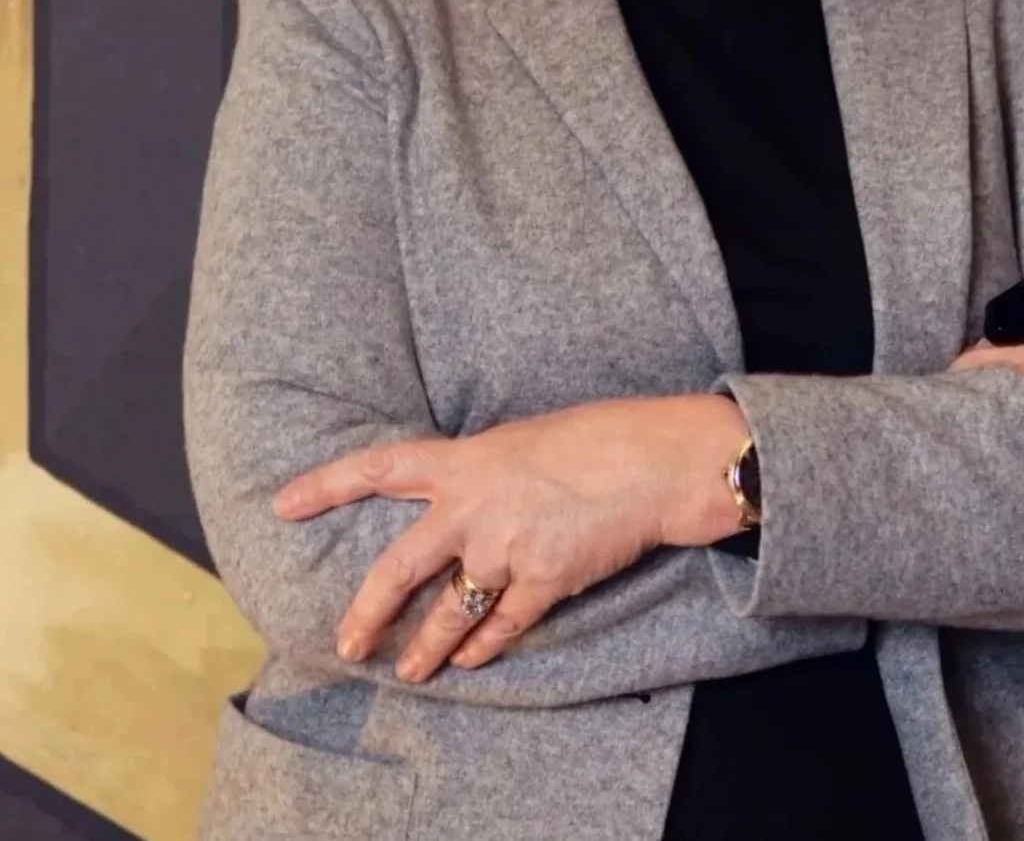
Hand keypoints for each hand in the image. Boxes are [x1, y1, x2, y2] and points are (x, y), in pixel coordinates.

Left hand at [272, 392, 745, 680]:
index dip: (326, 484)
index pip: (380, 467)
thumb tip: (457, 498)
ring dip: (427, 650)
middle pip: (398, 568)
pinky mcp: (543, 581)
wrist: (652, 462)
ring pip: (449, 614)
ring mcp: (507, 547)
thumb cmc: (594, 438)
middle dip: (367, 613)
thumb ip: (480, 472)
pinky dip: (485, 648)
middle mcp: (475, 506)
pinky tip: (473, 661)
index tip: (283, 504)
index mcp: (466, 460)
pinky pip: (501, 626)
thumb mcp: (521, 440)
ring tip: (412, 672)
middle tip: (347, 643)